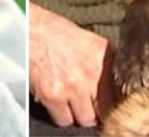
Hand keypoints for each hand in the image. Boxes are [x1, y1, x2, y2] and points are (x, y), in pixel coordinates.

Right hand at [29, 2, 116, 126]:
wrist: (27, 27)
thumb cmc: (54, 31)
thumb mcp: (88, 41)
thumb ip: (103, 63)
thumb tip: (114, 86)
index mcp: (104, 55)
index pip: (121, 92)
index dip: (115, 100)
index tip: (110, 102)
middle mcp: (92, 71)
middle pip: (106, 109)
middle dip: (98, 109)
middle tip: (90, 104)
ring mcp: (72, 85)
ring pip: (86, 119)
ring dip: (79, 114)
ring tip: (72, 102)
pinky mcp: (53, 95)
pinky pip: (64, 120)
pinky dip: (61, 115)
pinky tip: (57, 102)